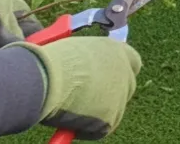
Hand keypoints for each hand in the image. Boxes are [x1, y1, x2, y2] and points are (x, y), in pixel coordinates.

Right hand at [6, 38, 142, 139]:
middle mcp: (124, 71)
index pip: (131, 62)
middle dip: (110, 95)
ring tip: (68, 108)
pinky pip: (100, 129)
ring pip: (113, 110)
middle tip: (86, 102)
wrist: (47, 78)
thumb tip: (84, 71)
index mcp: (116, 51)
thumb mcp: (76, 52)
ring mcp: (121, 95)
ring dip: (95, 113)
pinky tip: (68, 121)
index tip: (105, 80)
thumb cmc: (51, 62)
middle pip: (126, 87)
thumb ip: (89, 60)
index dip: (117, 72)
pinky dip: (85, 129)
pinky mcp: (112, 117)